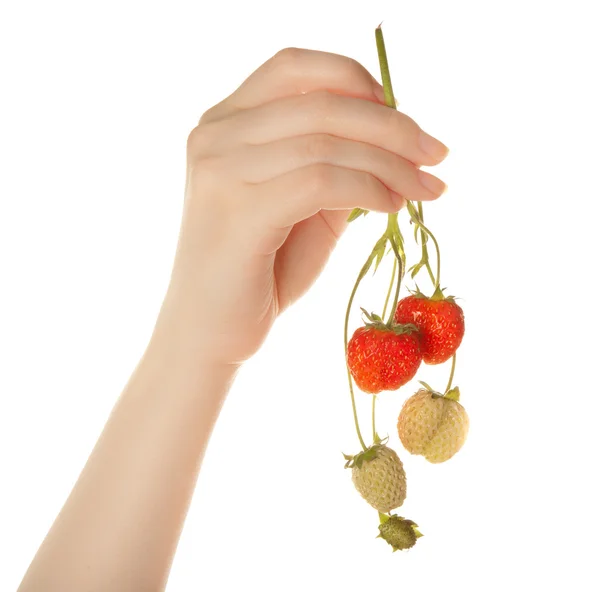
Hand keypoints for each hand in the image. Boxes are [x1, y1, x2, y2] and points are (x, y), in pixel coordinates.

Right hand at [158, 48, 448, 366]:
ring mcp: (220, 169)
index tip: (401, 113)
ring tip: (425, 188)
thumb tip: (394, 138)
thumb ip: (336, 164)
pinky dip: (370, 189)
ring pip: (327, 142)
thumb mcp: (305, 207)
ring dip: (391, 163)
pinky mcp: (239, 209)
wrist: (211, 331)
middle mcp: (216, 135)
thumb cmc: (259, 271)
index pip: (295, 68)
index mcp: (225, 123)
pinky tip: (393, 207)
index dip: (355, 78)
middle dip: (392, 126)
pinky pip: (322, 182)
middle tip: (436, 153)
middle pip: (321, 103)